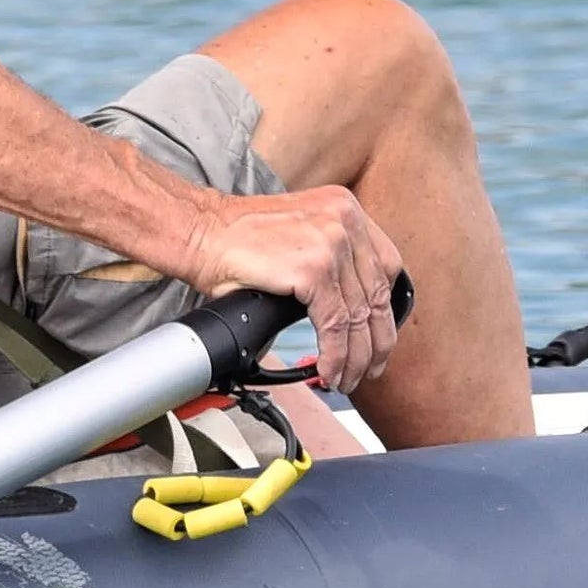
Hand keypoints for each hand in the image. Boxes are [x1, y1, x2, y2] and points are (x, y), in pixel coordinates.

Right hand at [184, 184, 404, 390]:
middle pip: (377, 294)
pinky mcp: (315, 269)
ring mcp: (332, 244)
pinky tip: (329, 370)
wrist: (201, 233)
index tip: (378, 335)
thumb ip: (331, 260)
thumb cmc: (238, 239)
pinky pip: (335, 325)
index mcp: (345, 209)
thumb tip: (349, 310)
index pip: (386, 266)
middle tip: (369, 368)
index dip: (384, 309)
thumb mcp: (300, 235)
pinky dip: (335, 355)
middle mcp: (345, 220)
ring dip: (355, 357)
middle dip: (376, 342)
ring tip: (346, 379)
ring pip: (358, 316)